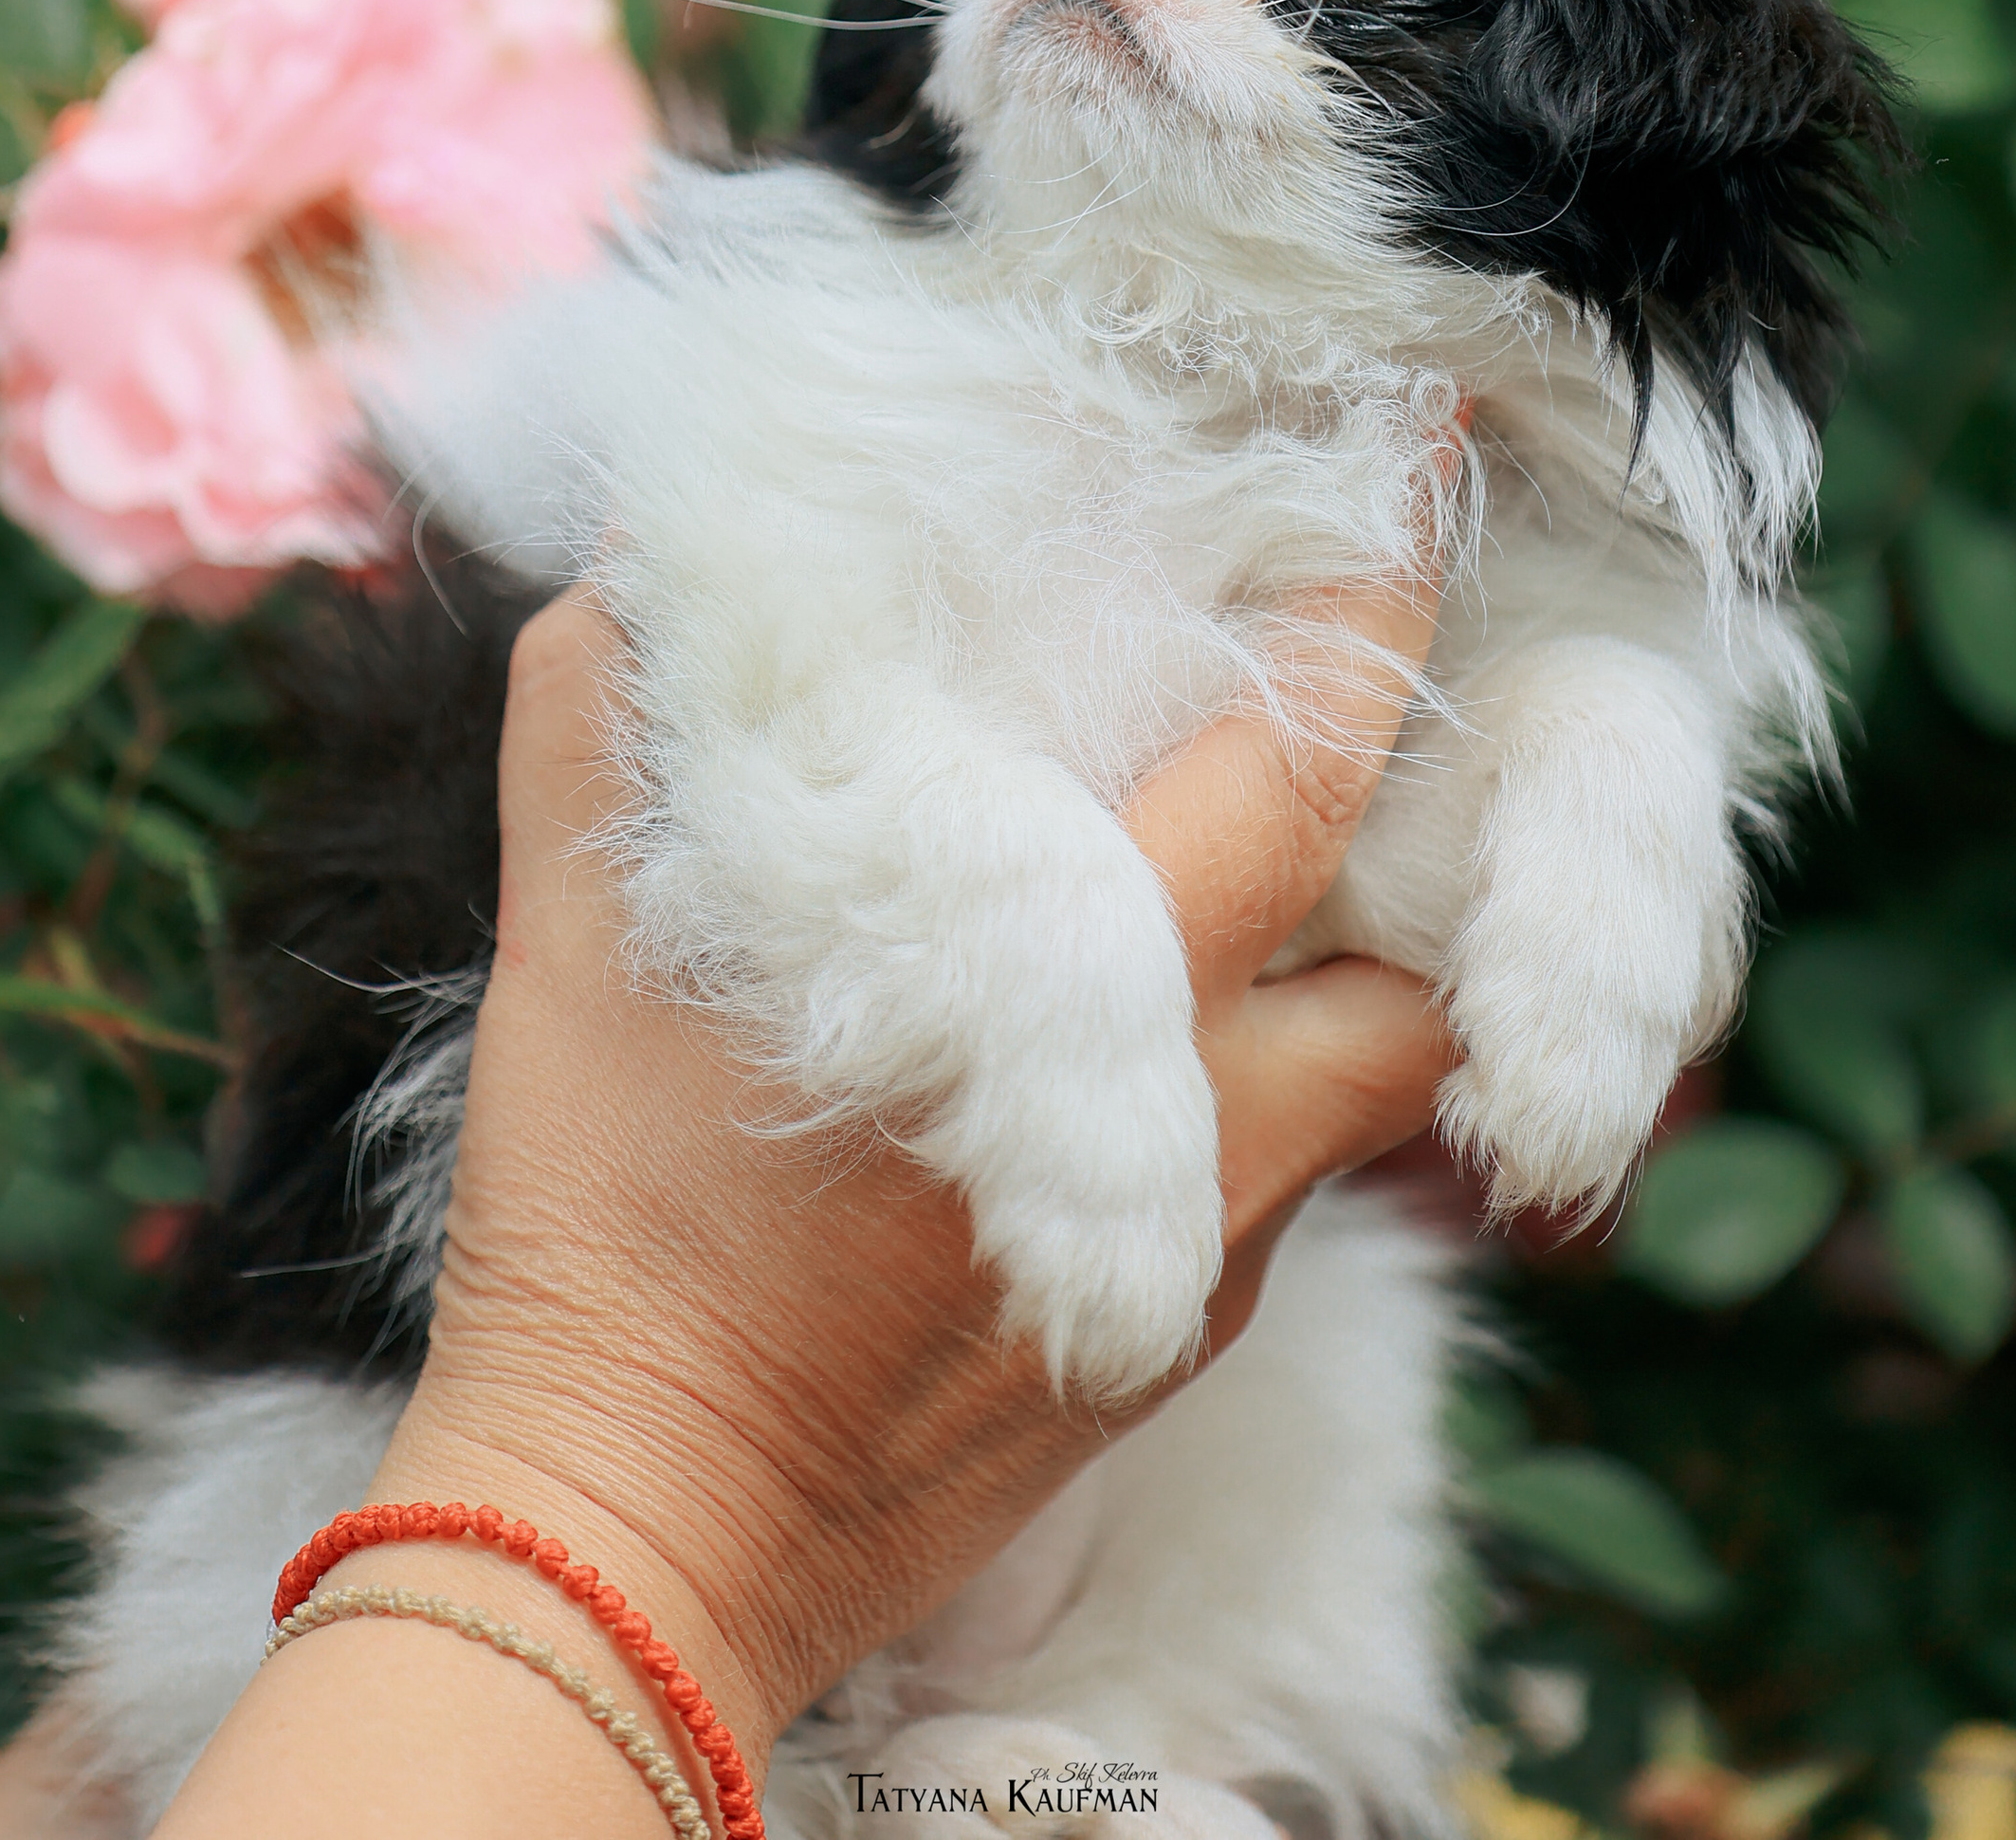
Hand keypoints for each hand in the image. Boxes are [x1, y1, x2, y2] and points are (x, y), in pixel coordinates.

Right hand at [367, 570, 1456, 1761]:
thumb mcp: (571, 941)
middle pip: (1424, 942)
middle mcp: (1207, 1129)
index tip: (1421, 480)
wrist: (634, 1536)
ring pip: (1375, 1071)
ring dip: (1367, 957)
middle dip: (1443, 796)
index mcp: (1090, 992)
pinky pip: (1287, 1179)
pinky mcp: (1170, 1345)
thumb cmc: (610, 1223)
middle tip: (1399, 666)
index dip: (1381, 613)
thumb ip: (608, 718)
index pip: (1312, 768)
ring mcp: (1206, 1256)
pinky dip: (1270, 1078)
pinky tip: (1171, 1025)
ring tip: (1311, 846)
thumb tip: (633, 555)